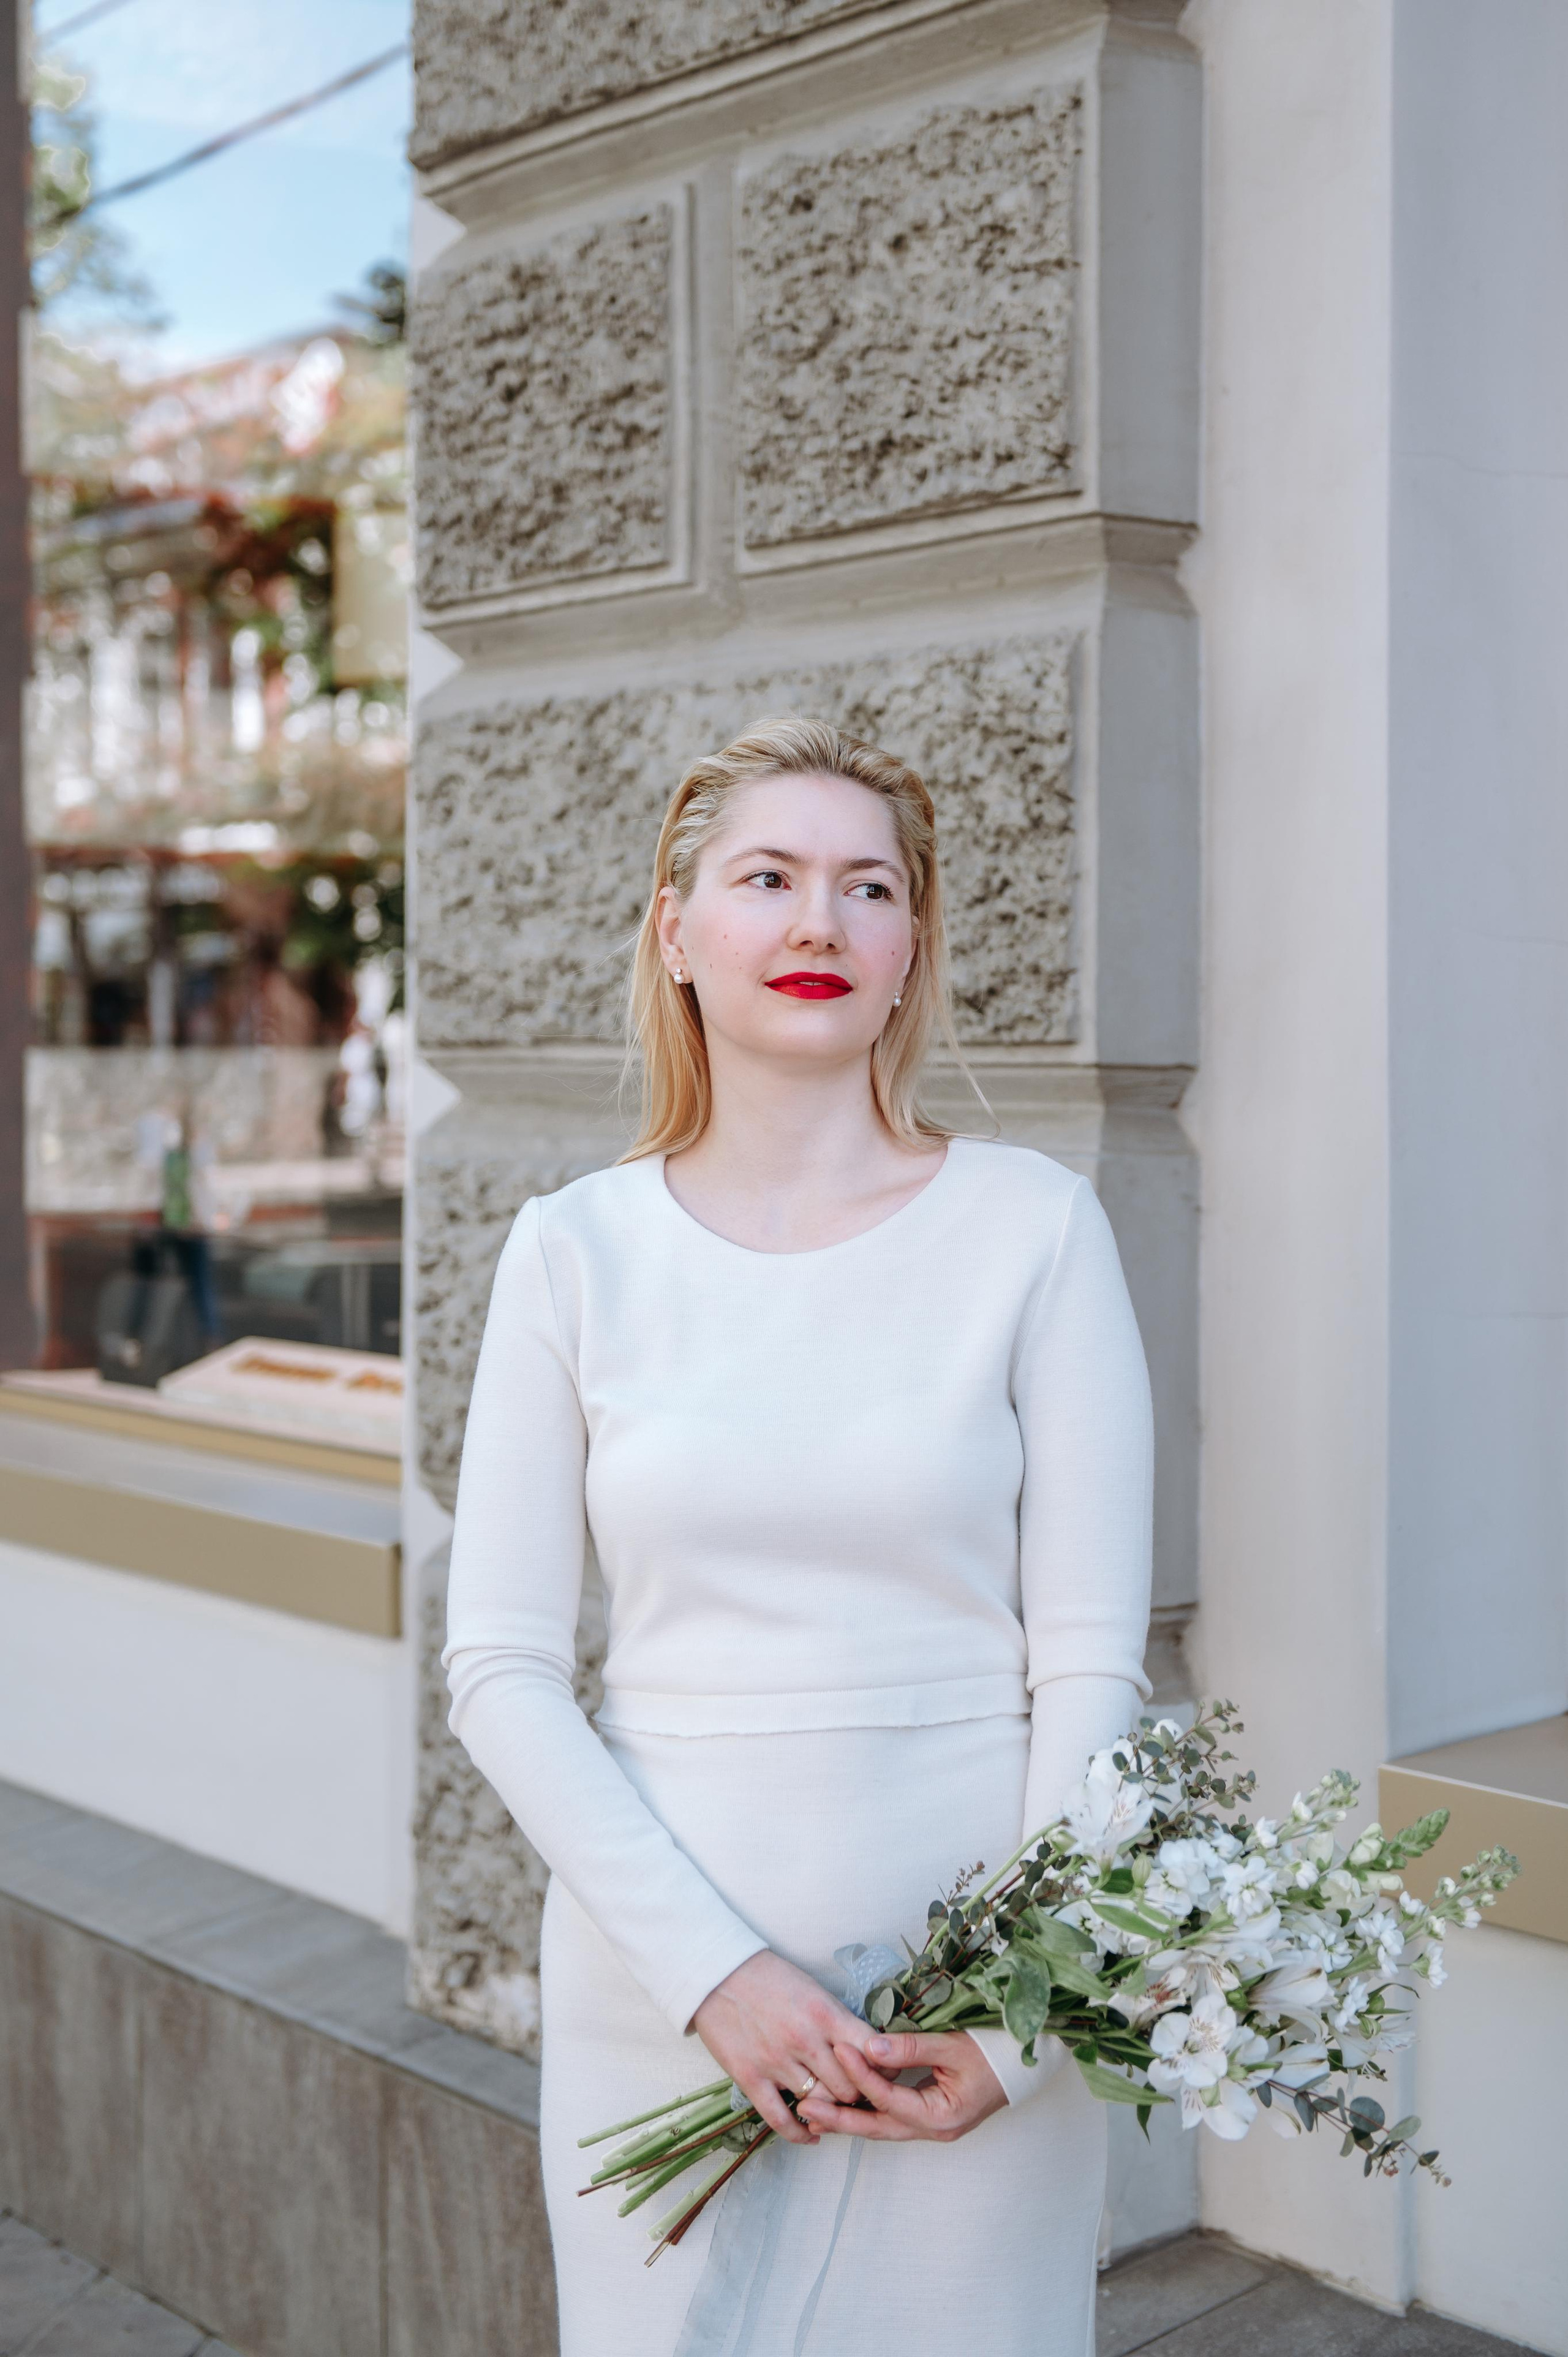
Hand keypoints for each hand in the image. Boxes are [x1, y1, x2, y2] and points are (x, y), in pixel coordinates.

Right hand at [691, 1951, 876, 2144]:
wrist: (716, 1973)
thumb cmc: (768, 1976)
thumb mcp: (812, 1988)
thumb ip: (837, 2020)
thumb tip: (865, 2051)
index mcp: (824, 2013)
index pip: (871, 2052)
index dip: (884, 2068)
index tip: (884, 2073)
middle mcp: (805, 2040)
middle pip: (849, 2087)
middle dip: (857, 2093)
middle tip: (856, 2094)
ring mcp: (776, 2062)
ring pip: (820, 2104)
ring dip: (829, 2109)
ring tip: (834, 2109)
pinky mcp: (750, 2078)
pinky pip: (781, 2120)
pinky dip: (800, 2134)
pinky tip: (811, 2135)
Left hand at [797, 2030, 1007, 2142]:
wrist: (1023, 2060)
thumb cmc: (994, 2051)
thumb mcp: (954, 2045)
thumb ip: (911, 2047)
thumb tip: (869, 2047)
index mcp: (942, 2117)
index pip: (889, 2099)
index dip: (862, 2075)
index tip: (838, 2051)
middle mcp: (934, 2130)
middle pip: (878, 2127)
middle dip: (840, 2118)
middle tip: (803, 2108)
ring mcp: (931, 2126)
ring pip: (882, 2126)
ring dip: (848, 2118)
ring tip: (812, 2111)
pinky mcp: (929, 2115)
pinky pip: (891, 2118)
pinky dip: (867, 2111)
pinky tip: (844, 2104)